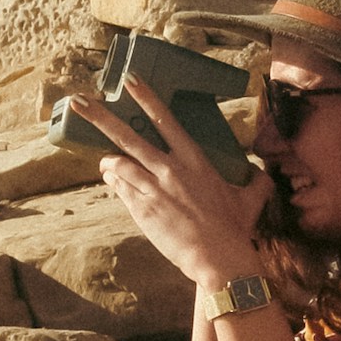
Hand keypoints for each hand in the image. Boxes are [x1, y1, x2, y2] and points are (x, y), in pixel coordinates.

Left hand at [73, 78, 270, 289]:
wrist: (218, 259)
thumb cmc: (234, 228)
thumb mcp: (250, 198)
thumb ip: (255, 180)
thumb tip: (261, 174)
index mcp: (194, 159)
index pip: (165, 120)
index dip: (146, 98)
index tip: (130, 80)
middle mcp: (170, 169)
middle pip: (127, 136)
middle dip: (100, 116)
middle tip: (79, 101)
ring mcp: (152, 189)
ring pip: (118, 164)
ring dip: (108, 161)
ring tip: (106, 162)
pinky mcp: (141, 209)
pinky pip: (119, 188)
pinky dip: (114, 181)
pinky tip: (114, 181)